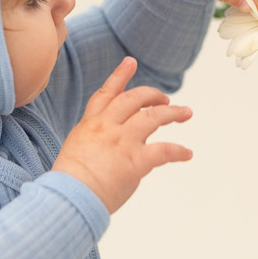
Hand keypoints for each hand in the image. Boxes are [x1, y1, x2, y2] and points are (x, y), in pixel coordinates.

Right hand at [53, 57, 192, 213]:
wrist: (70, 196)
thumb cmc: (70, 183)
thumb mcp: (76, 151)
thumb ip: (94, 143)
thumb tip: (110, 151)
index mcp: (90, 124)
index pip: (107, 94)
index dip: (120, 76)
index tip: (130, 62)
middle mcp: (107, 127)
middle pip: (134, 99)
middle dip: (152, 95)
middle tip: (165, 98)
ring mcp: (123, 142)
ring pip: (154, 116)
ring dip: (173, 113)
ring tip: (185, 113)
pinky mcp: (136, 161)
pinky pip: (165, 150)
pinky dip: (179, 151)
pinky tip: (187, 154)